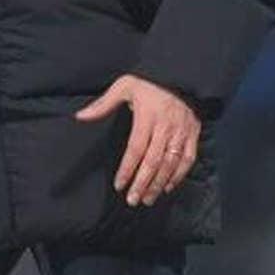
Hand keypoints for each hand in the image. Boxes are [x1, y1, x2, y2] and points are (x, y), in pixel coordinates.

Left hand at [75, 74, 201, 206]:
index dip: (127, 169)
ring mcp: (182, 132)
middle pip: (153, 161)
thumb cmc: (149, 82)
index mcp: (147, 116)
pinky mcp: (193, 135)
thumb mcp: (124, 86)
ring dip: (158, 184)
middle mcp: (166, 128)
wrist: (182, 74)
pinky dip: (178, 175)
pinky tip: (167, 187)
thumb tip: (80, 116)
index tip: (119, 185)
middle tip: (133, 200)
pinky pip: (188, 159)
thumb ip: (103, 104)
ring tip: (147, 199)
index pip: (136, 148)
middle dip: (142, 183)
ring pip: (171, 164)